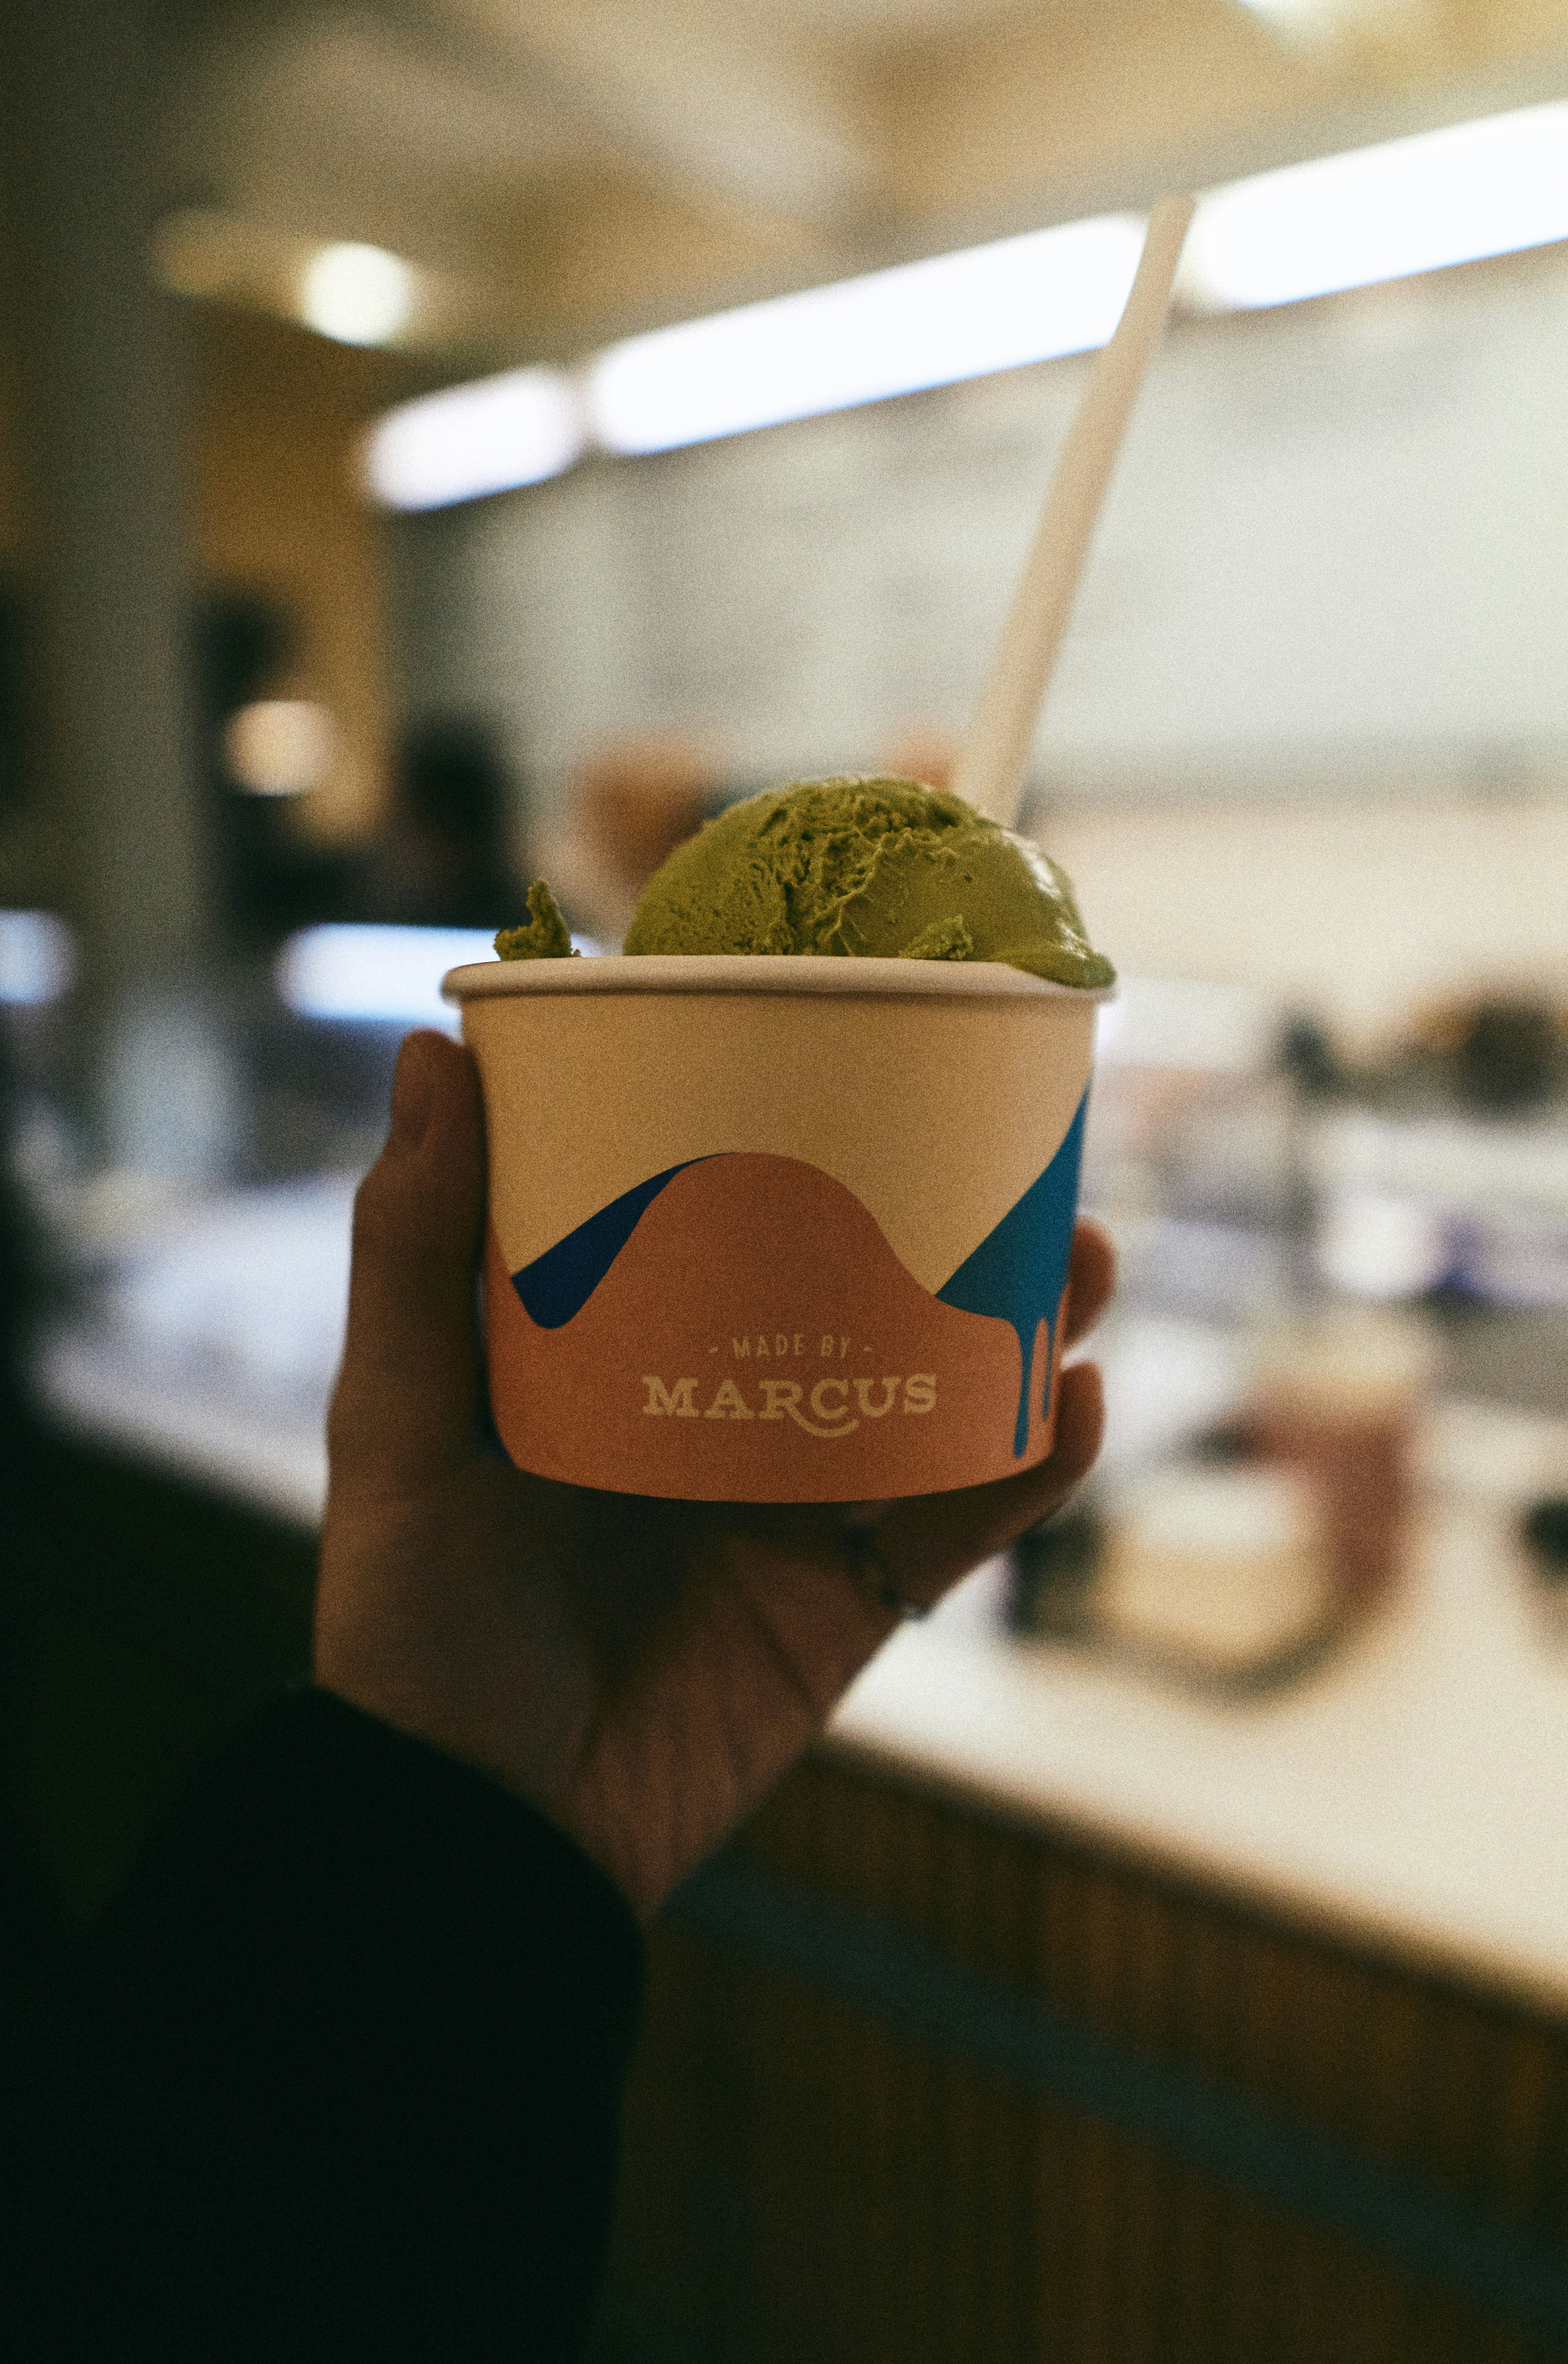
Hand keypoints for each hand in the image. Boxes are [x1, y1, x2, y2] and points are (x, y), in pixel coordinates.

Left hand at [317, 1030, 1113, 1917]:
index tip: (863, 1039)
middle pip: (859, 1285)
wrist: (481, 1833)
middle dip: (951, 1216)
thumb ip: (411, 1255)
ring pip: (935, 1390)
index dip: (798, 1128)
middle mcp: (720, 1410)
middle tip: (1022, 1147)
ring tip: (1083, 1256)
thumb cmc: (414, 1630)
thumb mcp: (400, 1429)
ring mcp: (794, 1506)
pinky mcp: (847, 1601)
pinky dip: (1027, 1468)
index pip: (723, 1210)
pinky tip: (1071, 1404)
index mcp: (623, 1352)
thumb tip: (432, 1048)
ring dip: (1021, 1323)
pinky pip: (960, 1524)